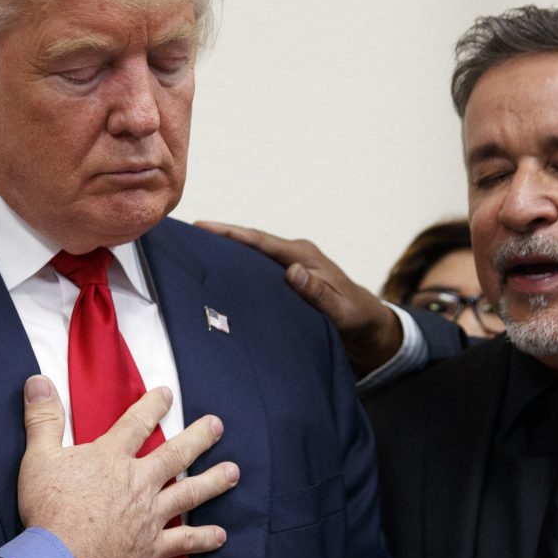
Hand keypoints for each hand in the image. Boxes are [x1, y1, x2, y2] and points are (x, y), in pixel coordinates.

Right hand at [17, 376, 233, 557]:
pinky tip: (220, 536)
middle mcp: (137, 483)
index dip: (152, 406)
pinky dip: (203, 539)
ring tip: (233, 472)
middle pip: (174, 455)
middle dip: (198, 438)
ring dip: (213, 481)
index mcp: (111, 459)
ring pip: (189, 494)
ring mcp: (149, 516)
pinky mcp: (151, 549)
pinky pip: (183, 541)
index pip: (135, 424)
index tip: (167, 394)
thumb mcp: (37, 458)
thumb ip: (42, 418)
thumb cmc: (49, 510)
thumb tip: (39, 381)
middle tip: (217, 425)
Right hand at [193, 220, 400, 376]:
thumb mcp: (342, 311)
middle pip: (250, 244)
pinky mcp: (287, 285)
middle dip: (219, 238)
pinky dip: (237, 272)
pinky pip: (257, 274)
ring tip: (193, 255)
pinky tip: (218, 280)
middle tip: (185, 236)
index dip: (230, 233)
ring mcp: (290, 270)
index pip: (260, 241)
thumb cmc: (359, 320)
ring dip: (226, 256)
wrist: (371, 331)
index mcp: (303, 256)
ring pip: (251, 258)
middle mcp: (294, 258)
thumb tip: (292, 271)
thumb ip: (319, 293)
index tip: (201, 226)